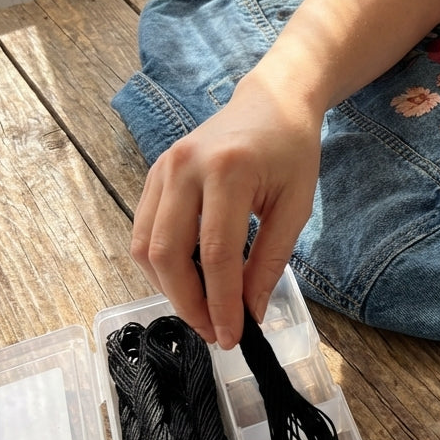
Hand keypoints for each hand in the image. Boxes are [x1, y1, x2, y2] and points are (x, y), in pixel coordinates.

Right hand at [131, 71, 321, 347]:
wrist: (272, 102)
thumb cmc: (291, 151)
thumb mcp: (295, 207)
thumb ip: (269, 261)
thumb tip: (250, 313)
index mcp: (229, 171)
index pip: (216, 254)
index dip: (221, 303)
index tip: (232, 336)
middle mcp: (186, 167)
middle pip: (169, 254)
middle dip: (189, 304)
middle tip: (214, 332)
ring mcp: (163, 168)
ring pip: (146, 247)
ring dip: (169, 289)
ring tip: (202, 311)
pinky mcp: (155, 173)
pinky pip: (144, 231)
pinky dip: (160, 265)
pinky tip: (188, 281)